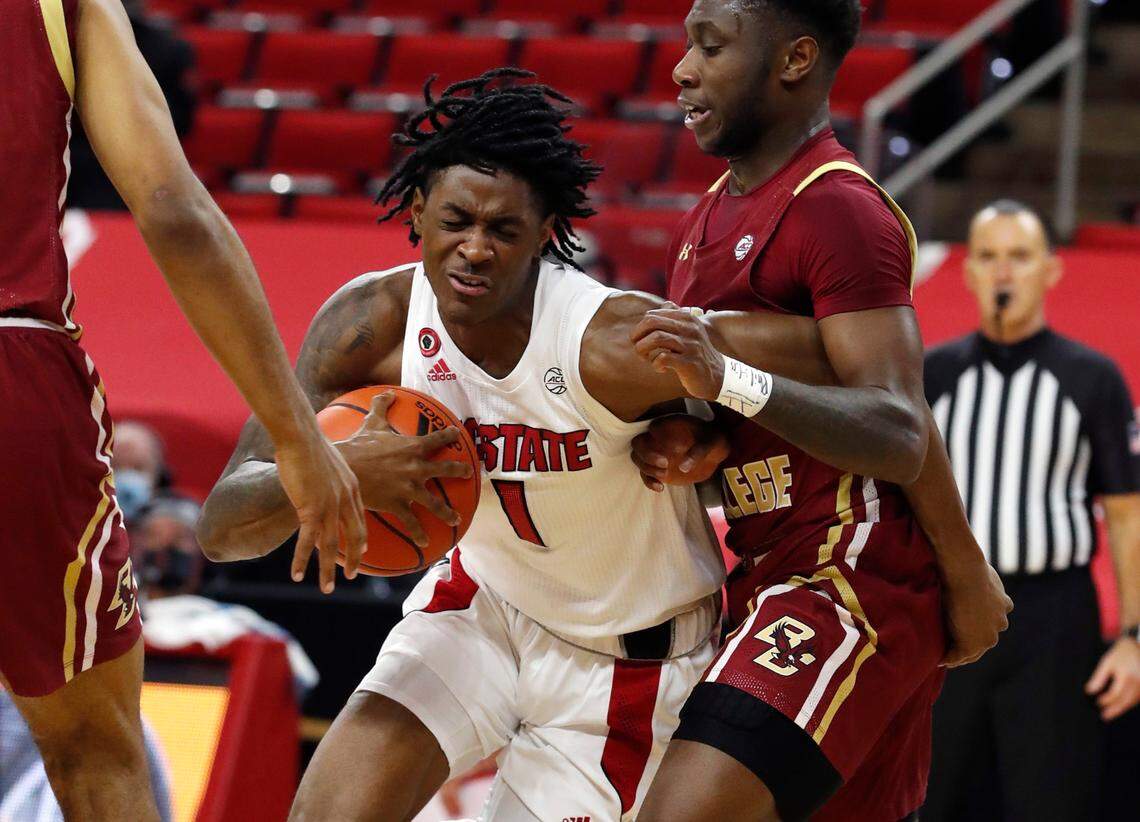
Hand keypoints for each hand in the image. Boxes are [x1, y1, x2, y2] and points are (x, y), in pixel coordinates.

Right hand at [275, 429, 366, 594]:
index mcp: (351, 487)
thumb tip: (322, 480)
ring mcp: (329, 506)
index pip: (360, 519)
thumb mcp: (327, 462)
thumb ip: (329, 477)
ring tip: (327, 589)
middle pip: (352, 537)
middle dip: (353, 560)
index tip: (363, 552)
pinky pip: (307, 541)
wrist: (301, 436)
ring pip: (330, 546)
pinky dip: (302, 560)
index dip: (361, 539)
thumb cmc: (309, 443)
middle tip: (352, 577)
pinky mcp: (310, 509)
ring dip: (327, 570)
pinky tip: (297, 574)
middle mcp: (345, 500)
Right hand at [335, 391, 473, 547]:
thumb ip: (381, 406)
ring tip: (456, 519)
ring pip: (435, 503)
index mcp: (413, 447)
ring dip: (447, 512)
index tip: (459, 435)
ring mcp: (409, 488)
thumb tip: (388, 392)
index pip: (438, 439)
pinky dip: (419, 533)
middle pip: (446, 469)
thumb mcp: (372, 423)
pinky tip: (426, 543)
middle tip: (469, 473)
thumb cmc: (358, 445)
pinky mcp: (398, 504)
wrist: (345, 468)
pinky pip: (412, 522)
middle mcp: (417, 468)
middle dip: (461, 471)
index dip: (450, 436)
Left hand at [630, 305, 724, 400]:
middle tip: (638, 348)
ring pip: (657, 338)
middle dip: (637, 335)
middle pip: (652, 322)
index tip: (640, 340)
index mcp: (687, 318)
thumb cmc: (695, 353)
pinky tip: (661, 368)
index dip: (640, 328)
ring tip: (646, 358)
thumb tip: (658, 307)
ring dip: (643, 349)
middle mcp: (690, 328)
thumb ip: (675, 318)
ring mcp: (691, 345)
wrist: (716, 375)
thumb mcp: (689, 331)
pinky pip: (663, 358)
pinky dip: (656, 364)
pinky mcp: (689, 363)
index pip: (653, 314)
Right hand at [631, 414, 729, 491]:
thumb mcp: (710, 442)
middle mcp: (656, 436)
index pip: (650, 427)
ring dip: (647, 468)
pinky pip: (646, 474)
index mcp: (667, 424)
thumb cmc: (710, 440)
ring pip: (638, 459)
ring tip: (664, 475)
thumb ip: (698, 452)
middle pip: (637, 444)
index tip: (668, 447)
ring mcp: (654, 452)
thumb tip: (683, 467)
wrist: (713, 449)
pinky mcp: (656, 467)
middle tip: (665, 463)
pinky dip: (649, 482)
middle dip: (646, 454)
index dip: (653, 436)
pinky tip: (661, 487)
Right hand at [939, 550, 1012, 666]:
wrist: (965, 571)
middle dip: (971, 642)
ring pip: (973, 650)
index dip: (978, 625)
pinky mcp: (971, 643)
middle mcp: (1000, 622)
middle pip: (985, 639)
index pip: (993, 622)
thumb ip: (979, 572)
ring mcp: (987, 635)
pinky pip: (958, 656)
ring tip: (947, 656)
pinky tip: (939, 659)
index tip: (966, 628)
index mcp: (1004, 604)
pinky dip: (949, 658)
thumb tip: (967, 557)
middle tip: (956, 646)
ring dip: (961, 653)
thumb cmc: (968, 563)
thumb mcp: (981, 566)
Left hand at [1086, 637, 1139, 720]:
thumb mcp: (1107, 662)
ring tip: (1110, 714)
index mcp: (1126, 676)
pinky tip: (1121, 705)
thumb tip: (1090, 691)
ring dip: (1122, 708)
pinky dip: (1129, 703)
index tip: (1097, 702)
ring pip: (1133, 702)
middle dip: (1114, 710)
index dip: (1105, 700)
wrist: (1139, 646)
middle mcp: (1138, 683)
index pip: (1115, 694)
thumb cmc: (1122, 653)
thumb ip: (1099, 678)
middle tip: (1104, 717)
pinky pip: (1138, 698)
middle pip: (1125, 701)